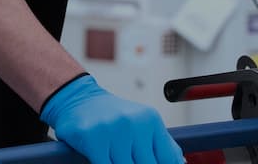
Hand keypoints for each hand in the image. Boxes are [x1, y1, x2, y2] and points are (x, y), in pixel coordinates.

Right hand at [40, 74, 183, 163]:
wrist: (77, 99)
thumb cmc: (111, 116)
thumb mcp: (142, 123)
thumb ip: (162, 144)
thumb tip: (180, 163)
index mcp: (150, 120)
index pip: (168, 159)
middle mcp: (134, 123)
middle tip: (128, 158)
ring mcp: (114, 131)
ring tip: (115, 155)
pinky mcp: (94, 140)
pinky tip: (103, 158)